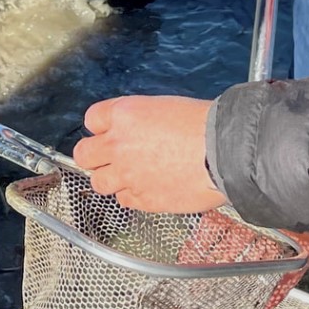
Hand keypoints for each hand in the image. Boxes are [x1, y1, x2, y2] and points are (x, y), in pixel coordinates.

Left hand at [73, 96, 225, 213]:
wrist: (224, 153)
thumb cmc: (205, 125)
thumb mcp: (166, 107)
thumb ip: (141, 121)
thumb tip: (137, 133)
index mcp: (125, 115)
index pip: (92, 119)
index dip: (102, 127)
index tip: (110, 131)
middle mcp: (118, 145)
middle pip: (84, 154)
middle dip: (95, 155)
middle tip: (111, 157)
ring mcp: (127, 175)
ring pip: (98, 182)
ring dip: (110, 178)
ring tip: (130, 175)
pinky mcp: (142, 199)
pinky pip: (123, 200)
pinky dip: (132, 195)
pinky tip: (149, 187)